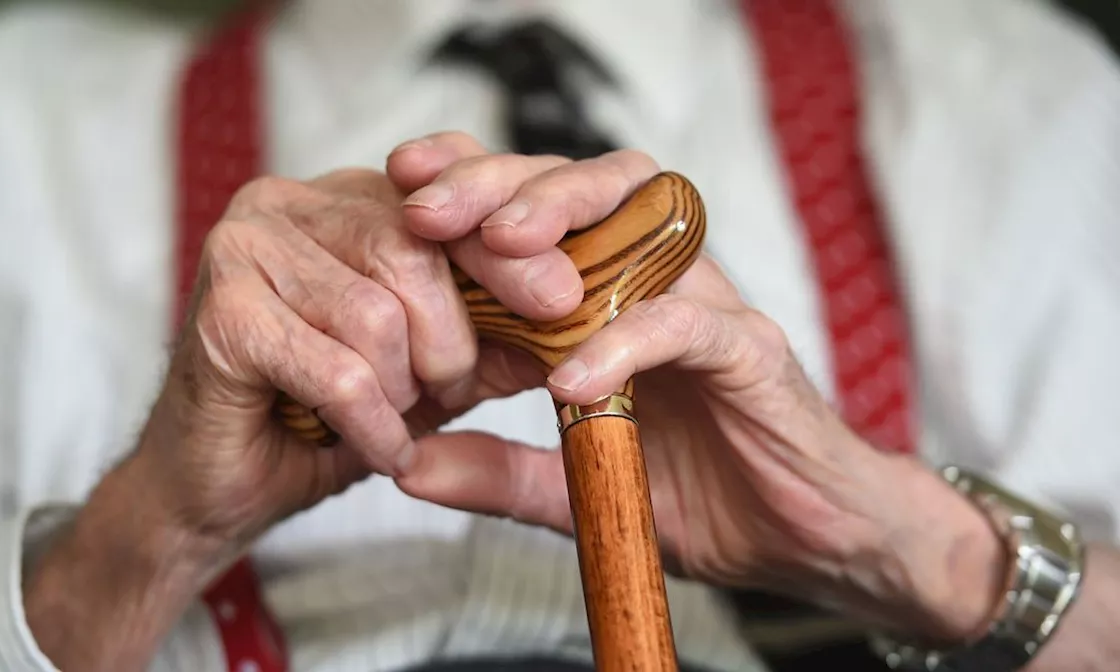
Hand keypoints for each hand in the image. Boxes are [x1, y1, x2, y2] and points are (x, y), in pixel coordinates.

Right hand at [23, 147, 586, 669]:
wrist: (223, 485)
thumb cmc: (323, 416)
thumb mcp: (429, 369)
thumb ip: (492, 334)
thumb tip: (578, 310)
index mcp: (340, 198)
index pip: (443, 195)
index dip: (509, 247)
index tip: (563, 299)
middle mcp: (286, 203)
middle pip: (413, 250)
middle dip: (452, 340)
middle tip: (448, 393)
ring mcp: (243, 248)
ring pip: (377, 314)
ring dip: (404, 390)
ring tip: (395, 421)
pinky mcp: (220, 312)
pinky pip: (337, 371)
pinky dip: (371, 424)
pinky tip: (375, 449)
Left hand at [389, 135, 1008, 644]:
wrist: (809, 543)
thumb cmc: (704, 498)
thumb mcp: (578, 487)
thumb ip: (498, 472)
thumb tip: (406, 466)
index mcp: (609, 300)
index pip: (539, 213)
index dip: (472, 187)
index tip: (400, 190)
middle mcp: (655, 286)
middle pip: (581, 188)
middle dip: (500, 182)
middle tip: (428, 207)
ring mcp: (705, 309)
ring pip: (640, 220)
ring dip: (562, 218)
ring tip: (493, 246)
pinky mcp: (749, 352)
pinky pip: (686, 324)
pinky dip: (624, 342)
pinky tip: (569, 377)